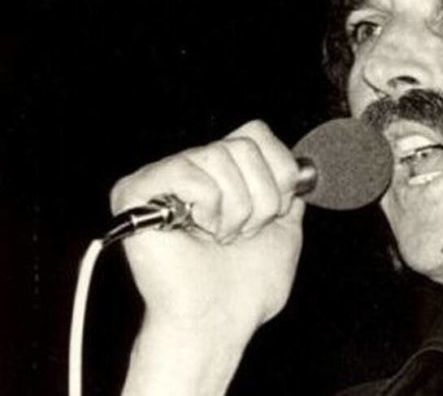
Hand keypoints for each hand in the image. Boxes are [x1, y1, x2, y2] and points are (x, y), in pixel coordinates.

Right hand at [110, 120, 304, 394]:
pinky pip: (187, 172)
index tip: (273, 213)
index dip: (277, 172)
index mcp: (221, 175)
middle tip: (242, 233)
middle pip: (242, 144)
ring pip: (219, 155)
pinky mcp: (134, 191)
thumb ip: (288, 194)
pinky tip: (194, 233)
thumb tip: (295, 169)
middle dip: (260, 196)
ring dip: (235, 207)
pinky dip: (206, 207)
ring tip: (219, 237)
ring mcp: (160, 177)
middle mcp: (189, 168)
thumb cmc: (244, 288)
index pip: (256, 132)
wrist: (216, 323)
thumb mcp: (285, 232)